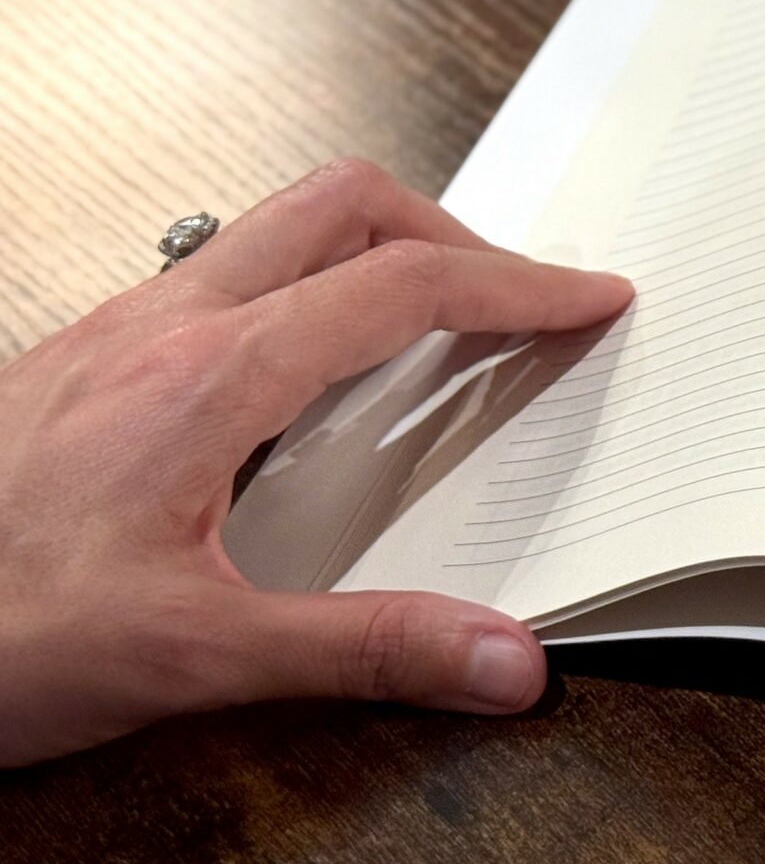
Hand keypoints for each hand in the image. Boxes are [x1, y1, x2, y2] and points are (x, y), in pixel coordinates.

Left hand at [0, 160, 630, 767]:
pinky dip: (296, 294)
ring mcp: (108, 334)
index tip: (590, 296)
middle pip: (341, 203)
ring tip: (427, 329)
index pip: (404, 283)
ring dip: (370, 250)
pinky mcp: (75, 364)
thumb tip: (506, 661)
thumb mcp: (191, 659)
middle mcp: (159, 326)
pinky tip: (297, 389)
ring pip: (270, 228)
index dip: (520, 282)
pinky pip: (213, 277)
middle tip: (514, 298)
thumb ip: (365, 649)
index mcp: (208, 375)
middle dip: (452, 229)